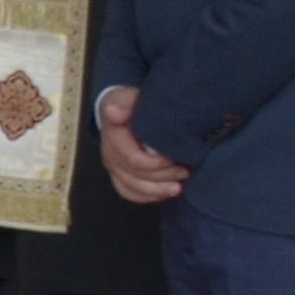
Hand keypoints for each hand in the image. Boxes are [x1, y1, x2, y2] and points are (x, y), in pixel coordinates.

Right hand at [94, 85, 188, 207]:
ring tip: (178, 187)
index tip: (174, 158)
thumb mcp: (128, 97)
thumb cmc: (129, 104)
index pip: (133, 160)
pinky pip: (129, 193)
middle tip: (185, 171)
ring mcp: (113, 167)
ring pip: (133, 188)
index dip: (156, 164)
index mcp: (113, 137)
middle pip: (136, 177)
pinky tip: (164, 193)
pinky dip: (147, 197)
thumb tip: (114, 111)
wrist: (118, 108)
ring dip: (158, 190)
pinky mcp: (118, 175)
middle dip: (163, 177)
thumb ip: (125, 103)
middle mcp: (110, 155)